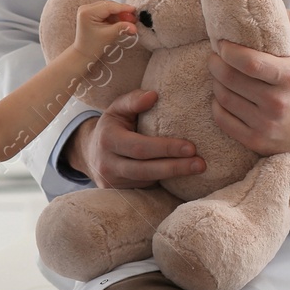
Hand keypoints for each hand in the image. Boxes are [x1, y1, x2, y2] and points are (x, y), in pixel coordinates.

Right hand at [66, 89, 203, 188]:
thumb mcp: (117, 108)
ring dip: (174, 176)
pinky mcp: (119, 194)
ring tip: (198, 169)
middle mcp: (107, 164)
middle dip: (175, 167)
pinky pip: (145, 188)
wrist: (89, 153)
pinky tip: (184, 178)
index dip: (165, 148)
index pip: (139, 147)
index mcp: (107, 139)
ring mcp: (112, 182)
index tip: (191, 147)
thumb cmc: (112, 126)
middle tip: (201, 164)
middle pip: (145, 169)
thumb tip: (153, 95)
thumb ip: (133, 100)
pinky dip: (165, 183)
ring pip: (147, 181)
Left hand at [69, 0, 137, 63]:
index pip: (108, 6)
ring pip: (109, 8)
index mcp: (87, 12)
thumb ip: (122, 28)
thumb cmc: (93, 46)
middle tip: (134, 19)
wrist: (84, 53)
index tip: (135, 10)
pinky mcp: (91, 13)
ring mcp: (88, 10)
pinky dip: (114, 17)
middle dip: (122, 12)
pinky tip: (122, 22)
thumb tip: (135, 27)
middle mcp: (86, 8)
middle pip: (109, 6)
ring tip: (130, 22)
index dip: (123, 8)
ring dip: (119, 15)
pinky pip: (106, 12)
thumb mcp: (109, 35)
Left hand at [208, 10, 289, 172]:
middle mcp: (276, 103)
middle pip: (231, 80)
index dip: (229, 51)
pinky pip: (222, 119)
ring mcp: (264, 124)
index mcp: (289, 78)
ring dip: (216, 83)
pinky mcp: (255, 141)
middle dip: (216, 64)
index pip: (250, 63)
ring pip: (224, 98)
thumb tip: (277, 7)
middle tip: (214, 57)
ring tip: (219, 74)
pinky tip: (221, 95)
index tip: (221, 44)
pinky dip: (217, 104)